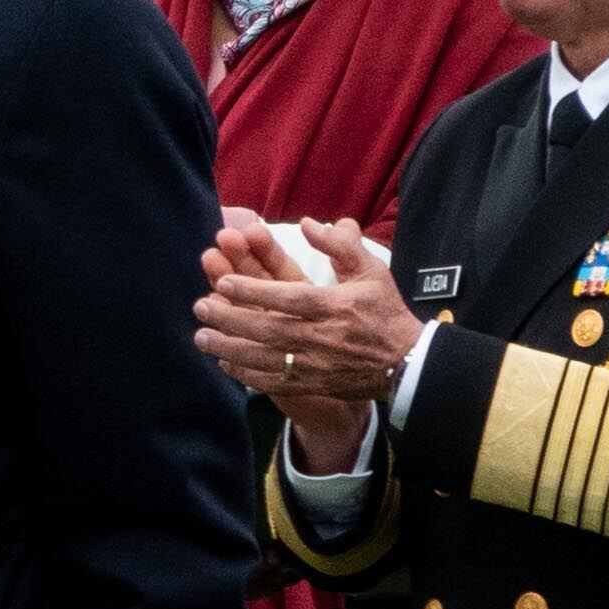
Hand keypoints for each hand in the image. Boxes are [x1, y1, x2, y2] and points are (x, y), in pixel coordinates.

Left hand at [195, 219, 409, 443]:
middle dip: (231, 319)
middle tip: (200, 307)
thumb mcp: (370, 270)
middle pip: (269, 330)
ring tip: (200, 337)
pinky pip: (275, 384)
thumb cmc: (385, 312)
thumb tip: (307, 223)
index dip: (253, 292)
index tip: (223, 283)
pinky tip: (225, 365)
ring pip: (265, 360)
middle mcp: (322, 337)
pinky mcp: (314, 385)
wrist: (407, 363)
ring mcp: (316, 365)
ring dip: (230, 349)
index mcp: (335, 306)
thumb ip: (339, 244)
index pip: (288, 298)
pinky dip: (247, 376)